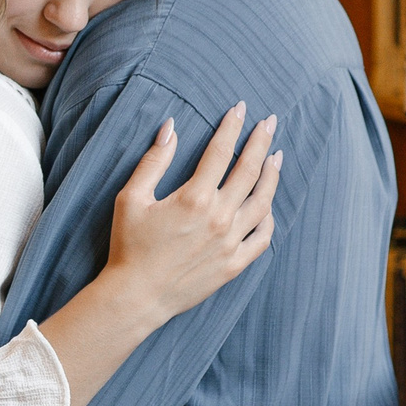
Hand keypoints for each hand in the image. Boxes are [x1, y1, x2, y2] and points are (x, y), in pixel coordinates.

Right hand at [105, 104, 279, 324]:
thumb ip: (154, 161)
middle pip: (249, 171)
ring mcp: (231, 242)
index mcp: (194, 198)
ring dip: (272, 175)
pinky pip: (263, 237)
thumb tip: (170, 128)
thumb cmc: (129, 246)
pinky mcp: (235, 264)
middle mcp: (219, 218)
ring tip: (276, 156)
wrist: (137, 296)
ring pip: (263, 201)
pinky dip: (269, 217)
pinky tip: (267, 204)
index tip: (239, 109)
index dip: (231, 127)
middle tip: (269, 122)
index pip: (221, 152)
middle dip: (261, 141)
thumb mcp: (131, 198)